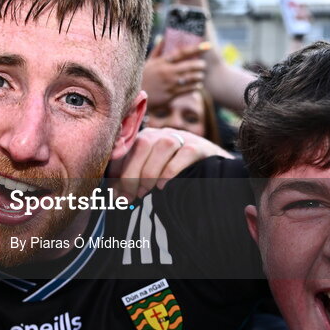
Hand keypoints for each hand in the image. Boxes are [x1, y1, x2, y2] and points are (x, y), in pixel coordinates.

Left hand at [108, 128, 231, 200]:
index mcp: (147, 137)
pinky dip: (171, 170)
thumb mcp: (153, 172)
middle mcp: (162, 133)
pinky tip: (163, 186)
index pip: (127, 148)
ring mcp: (182, 137)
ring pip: (163, 146)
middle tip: (129, 196)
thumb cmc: (176, 173)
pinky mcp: (199, 147)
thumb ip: (134, 178)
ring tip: (145, 192)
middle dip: (132, 173)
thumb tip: (115, 196)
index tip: (115, 194)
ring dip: (150, 172)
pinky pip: (184, 153)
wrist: (214, 168)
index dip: (118, 171)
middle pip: (142, 144)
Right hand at [141, 41, 207, 105]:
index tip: (207, 46)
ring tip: (200, 76)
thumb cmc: (141, 77)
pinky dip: (195, 87)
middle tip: (203, 65)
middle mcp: (167, 72)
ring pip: (192, 78)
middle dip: (200, 65)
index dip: (196, 49)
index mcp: (162, 62)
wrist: (135, 97)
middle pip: (190, 66)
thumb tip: (163, 37)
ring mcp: (170, 84)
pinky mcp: (171, 95)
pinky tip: (197, 86)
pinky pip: (188, 89)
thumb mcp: (147, 62)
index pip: (182, 53)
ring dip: (199, 77)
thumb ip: (157, 50)